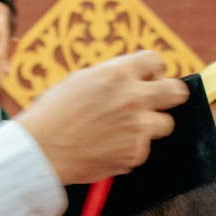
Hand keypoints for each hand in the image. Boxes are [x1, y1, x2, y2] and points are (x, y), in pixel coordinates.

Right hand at [17, 51, 190, 183]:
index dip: (152, 70)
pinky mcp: (134, 154)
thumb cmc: (53, 113)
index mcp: (118, 73)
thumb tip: (137, 79)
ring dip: (149, 126)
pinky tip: (106, 148)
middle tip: (157, 101)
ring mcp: (137, 128)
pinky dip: (129, 149)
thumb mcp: (80, 80)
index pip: (156, 60)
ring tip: (123, 130)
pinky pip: (144, 148)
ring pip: (165, 124)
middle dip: (170, 95)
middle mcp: (133, 98)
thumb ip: (113, 77)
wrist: (39, 150)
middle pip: (177, 92)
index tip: (147, 78)